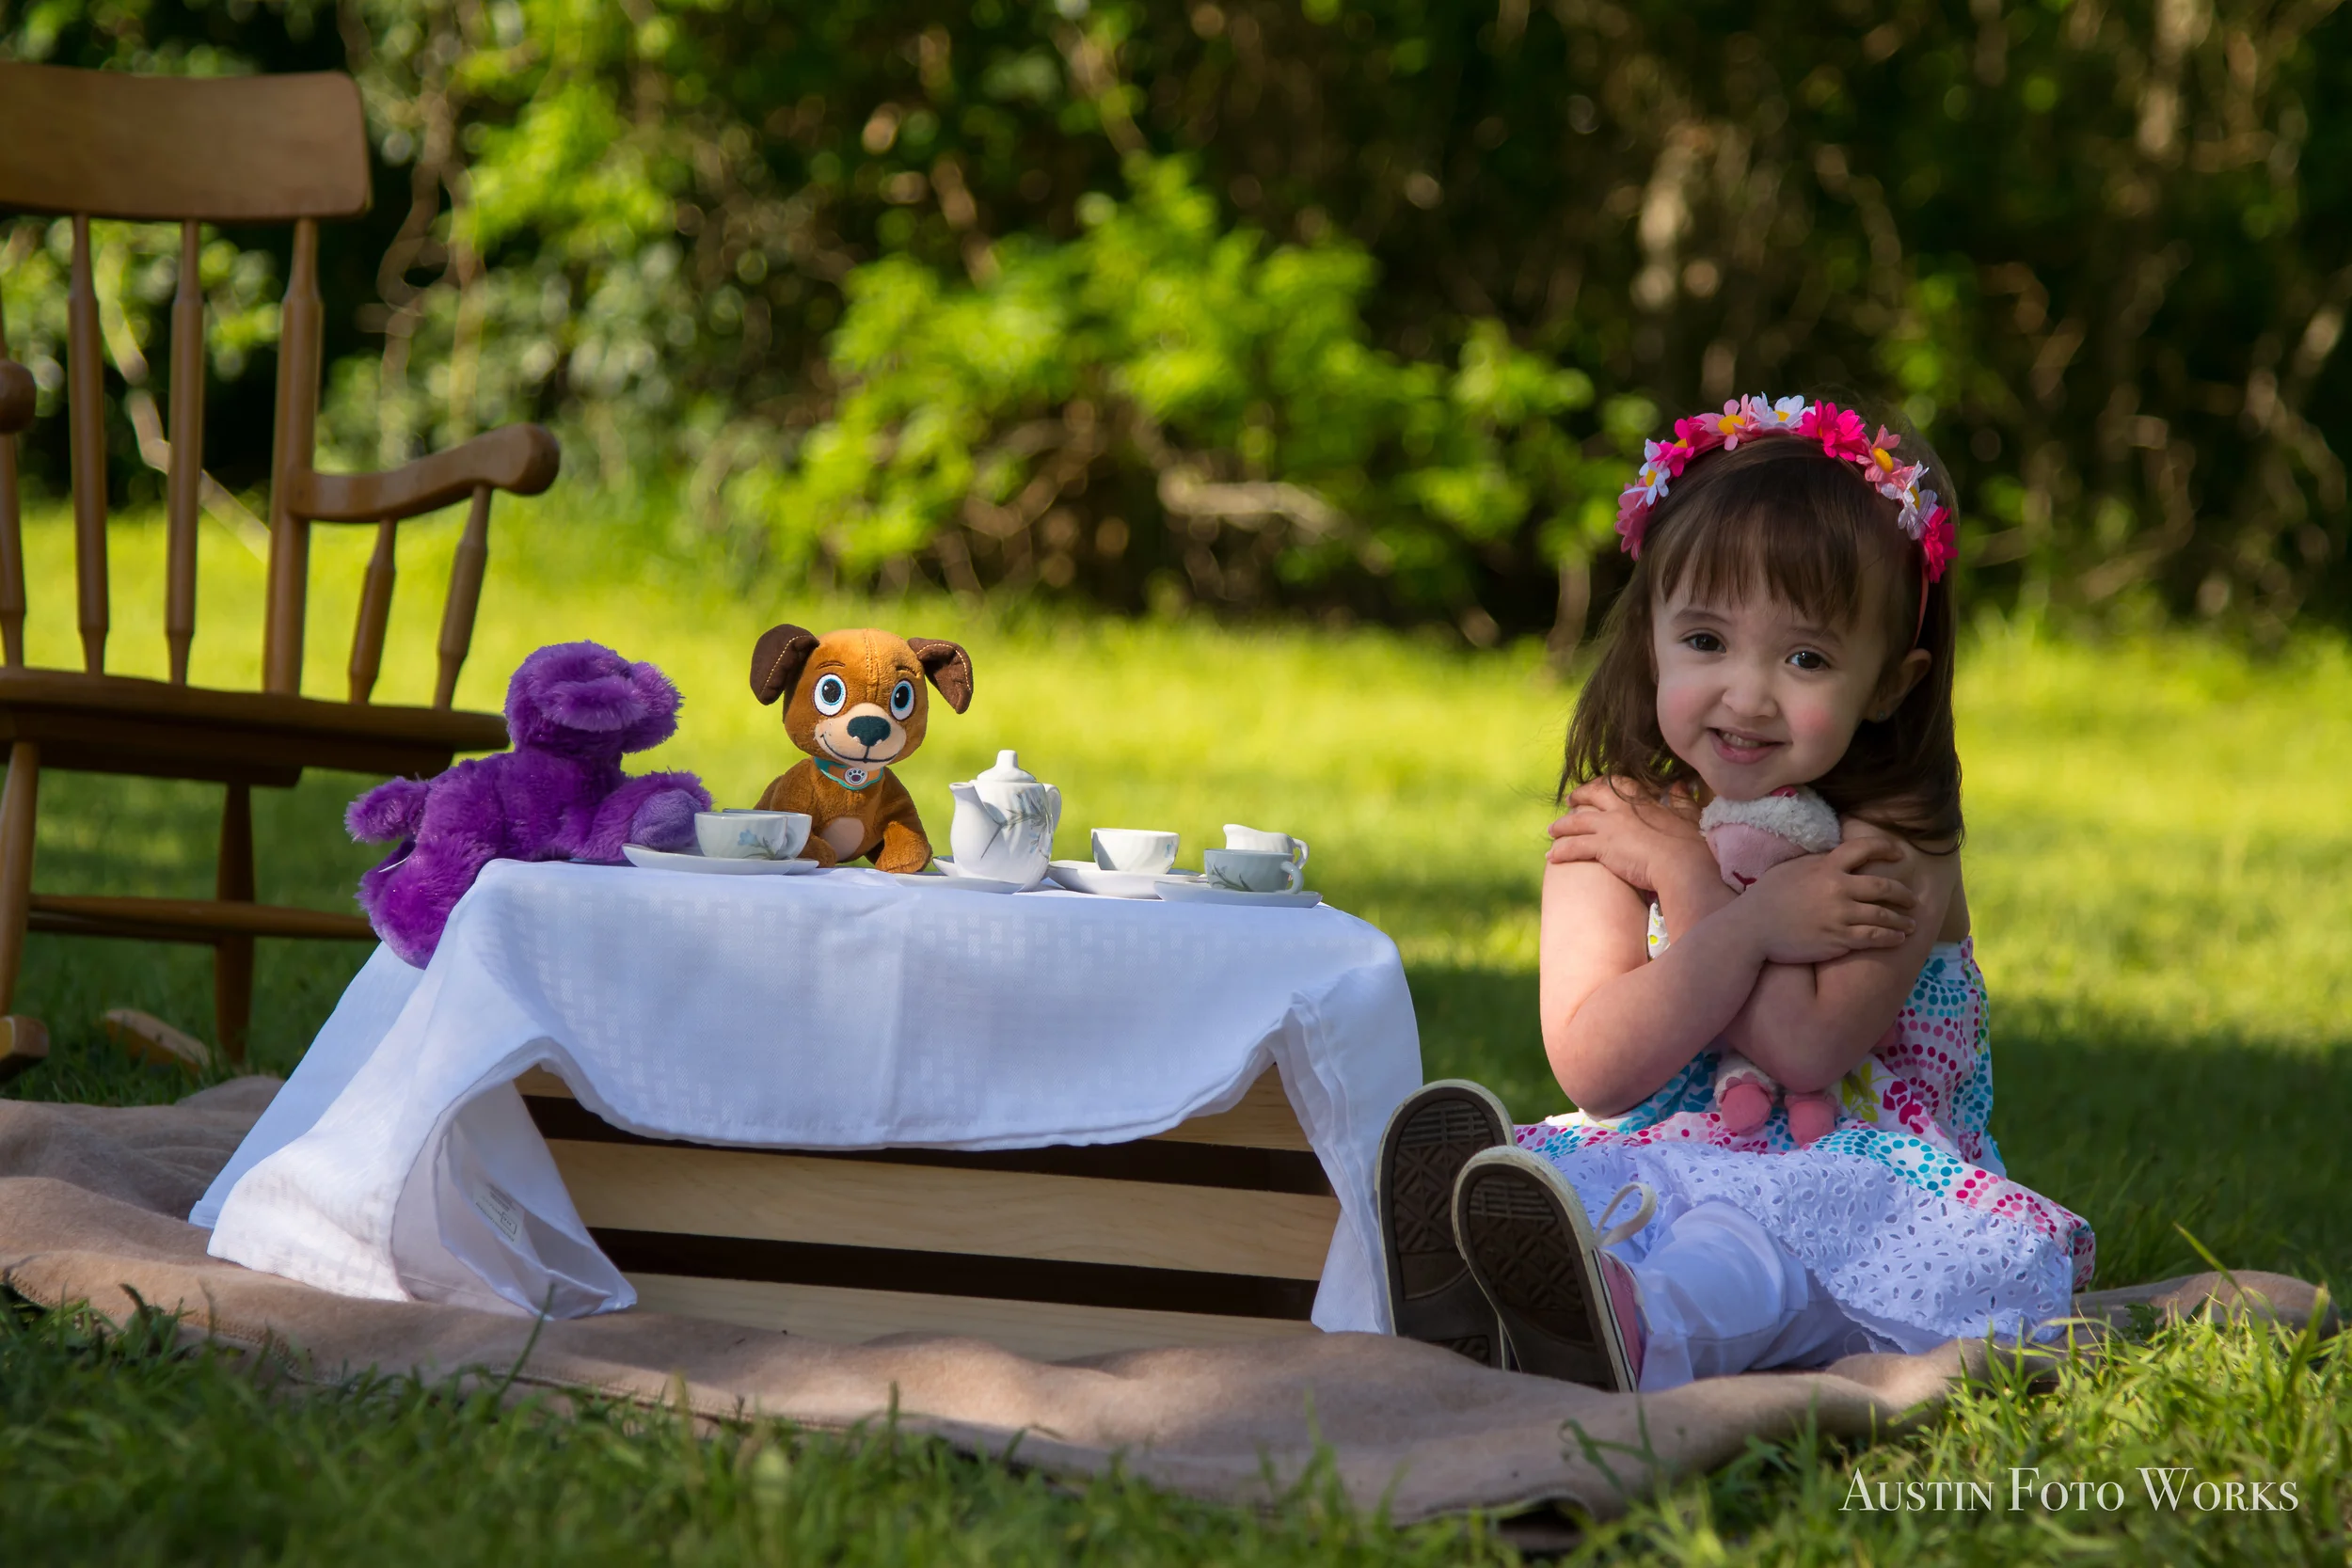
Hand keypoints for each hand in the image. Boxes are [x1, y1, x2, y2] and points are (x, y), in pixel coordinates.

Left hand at [1546, 777, 1709, 893]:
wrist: (1683, 866)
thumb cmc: (1691, 845)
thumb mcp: (1689, 817)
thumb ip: (1682, 800)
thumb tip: (1681, 785)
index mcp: (1642, 801)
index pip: (1619, 784)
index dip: (1605, 784)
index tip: (1598, 787)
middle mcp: (1622, 809)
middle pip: (1592, 795)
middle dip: (1578, 796)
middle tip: (1569, 801)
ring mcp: (1610, 826)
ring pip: (1577, 822)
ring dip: (1562, 826)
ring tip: (1552, 831)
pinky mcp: (1602, 846)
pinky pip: (1574, 846)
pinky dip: (1561, 851)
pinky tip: (1551, 857)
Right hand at [1734, 839, 1917, 964]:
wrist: (1751, 928)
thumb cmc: (1766, 897)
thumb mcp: (1791, 869)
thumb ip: (1818, 863)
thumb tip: (1836, 858)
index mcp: (1826, 867)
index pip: (1864, 849)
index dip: (1886, 849)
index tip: (1899, 855)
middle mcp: (1838, 888)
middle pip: (1884, 887)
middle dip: (1904, 895)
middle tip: (1912, 900)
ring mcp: (1839, 915)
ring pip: (1884, 915)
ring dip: (1902, 921)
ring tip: (1910, 925)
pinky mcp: (1838, 939)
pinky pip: (1873, 937)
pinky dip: (1890, 938)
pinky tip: (1897, 938)